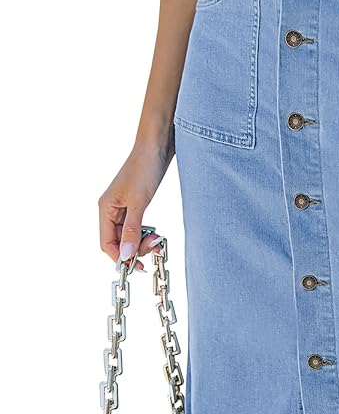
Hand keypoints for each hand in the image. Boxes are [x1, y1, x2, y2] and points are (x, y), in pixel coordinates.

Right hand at [98, 143, 171, 270]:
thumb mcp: (139, 202)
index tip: (137, 267)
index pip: (106, 243)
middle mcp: (111, 209)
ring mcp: (123, 207)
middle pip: (117, 241)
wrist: (157, 147)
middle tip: (154, 247)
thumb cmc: (145, 168)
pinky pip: (137, 226)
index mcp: (105, 208)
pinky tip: (156, 235)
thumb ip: (131, 230)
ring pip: (128, 235)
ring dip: (142, 242)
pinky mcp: (136, 204)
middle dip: (135, 249)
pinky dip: (146, 233)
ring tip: (158, 240)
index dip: (119, 257)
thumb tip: (125, 254)